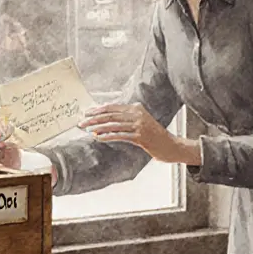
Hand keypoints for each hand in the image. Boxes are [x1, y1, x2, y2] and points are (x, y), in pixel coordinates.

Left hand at [78, 103, 201, 165]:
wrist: (171, 146)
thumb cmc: (154, 136)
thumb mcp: (141, 122)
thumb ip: (127, 118)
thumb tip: (105, 121)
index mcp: (136, 108)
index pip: (113, 107)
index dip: (98, 110)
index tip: (86, 113)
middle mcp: (138, 114)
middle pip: (111, 114)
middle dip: (94, 118)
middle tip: (81, 122)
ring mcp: (140, 125)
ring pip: (114, 125)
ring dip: (98, 127)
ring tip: (87, 130)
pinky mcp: (140, 137)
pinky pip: (120, 135)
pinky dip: (107, 136)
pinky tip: (99, 137)